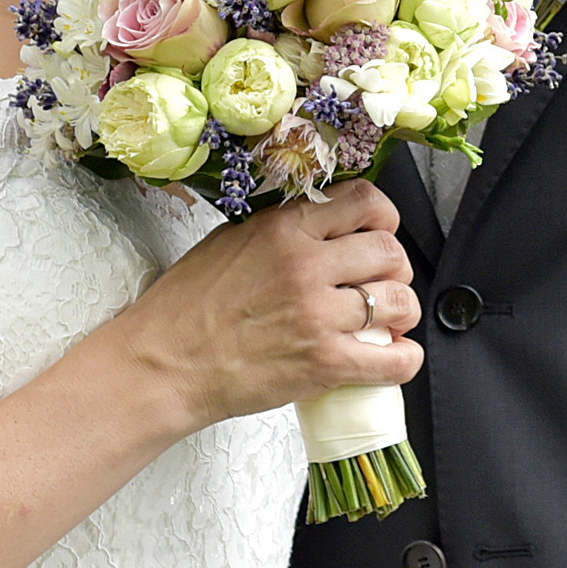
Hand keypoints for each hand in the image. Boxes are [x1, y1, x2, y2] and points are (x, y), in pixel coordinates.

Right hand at [108, 183, 421, 430]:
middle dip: (396, 268)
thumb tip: (318, 224)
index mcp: (284, 230)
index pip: (365, 202)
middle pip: (389, 252)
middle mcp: (307, 266)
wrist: (163, 365)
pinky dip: (403, 360)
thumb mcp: (227, 242)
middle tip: (384, 282)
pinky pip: (394, 360)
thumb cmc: (183, 309)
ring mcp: (318, 316)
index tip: (381, 231)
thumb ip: (278, 230)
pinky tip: (394, 356)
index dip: (384, 218)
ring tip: (390, 321)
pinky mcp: (324, 364)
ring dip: (402, 312)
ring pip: (398, 302)